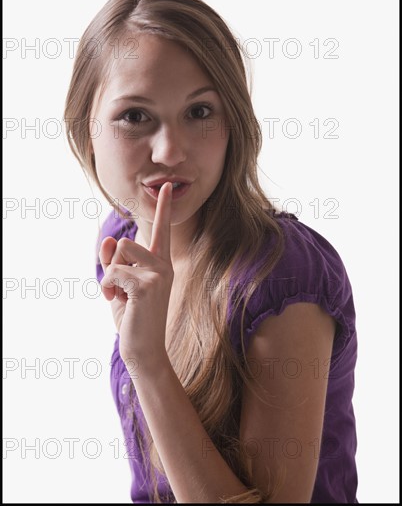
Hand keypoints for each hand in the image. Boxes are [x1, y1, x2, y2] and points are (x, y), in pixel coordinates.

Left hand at [99, 182, 173, 365]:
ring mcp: (158, 274)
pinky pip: (113, 272)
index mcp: (161, 264)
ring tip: (118, 295)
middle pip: (127, 242)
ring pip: (121, 252)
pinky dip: (107, 288)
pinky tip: (117, 303)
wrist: (143, 350)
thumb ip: (114, 263)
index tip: (167, 186)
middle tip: (119, 290)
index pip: (162, 230)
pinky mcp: (147, 285)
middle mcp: (164, 265)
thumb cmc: (133, 319)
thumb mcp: (120, 286)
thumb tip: (108, 240)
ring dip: (111, 276)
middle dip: (114, 265)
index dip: (164, 208)